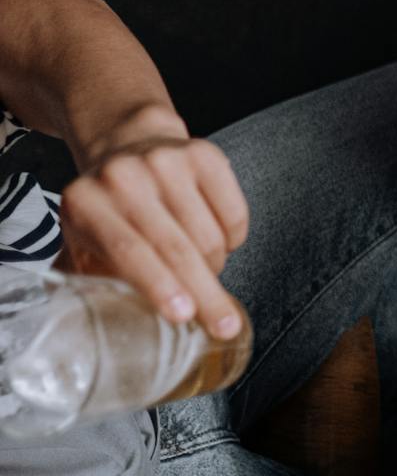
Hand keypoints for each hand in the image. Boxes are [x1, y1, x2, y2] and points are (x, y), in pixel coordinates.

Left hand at [56, 106, 249, 338]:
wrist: (129, 143)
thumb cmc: (107, 207)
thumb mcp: (81, 240)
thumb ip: (87, 280)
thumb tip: (95, 332)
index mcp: (85, 203)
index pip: (128, 250)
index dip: (158, 284)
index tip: (183, 315)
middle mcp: (124, 176)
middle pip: (176, 247)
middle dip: (205, 293)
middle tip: (224, 326)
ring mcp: (167, 161)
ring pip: (210, 235)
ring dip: (214, 267)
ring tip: (201, 272)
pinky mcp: (205, 155)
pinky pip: (235, 214)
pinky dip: (233, 240)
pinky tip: (217, 242)